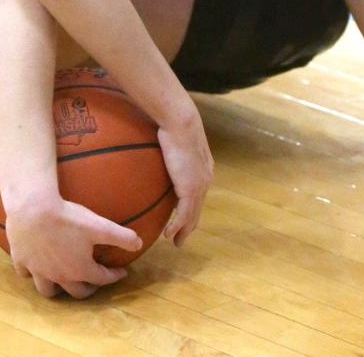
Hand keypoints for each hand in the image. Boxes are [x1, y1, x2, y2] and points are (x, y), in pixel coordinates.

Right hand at [5, 193, 141, 298]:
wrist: (32, 209)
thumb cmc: (68, 218)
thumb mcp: (99, 225)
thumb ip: (121, 236)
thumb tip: (139, 244)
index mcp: (80, 269)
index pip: (102, 278)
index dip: (114, 275)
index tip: (121, 271)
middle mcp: (59, 276)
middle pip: (76, 292)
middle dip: (89, 289)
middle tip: (94, 280)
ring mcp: (38, 271)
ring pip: (48, 291)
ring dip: (57, 289)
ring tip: (62, 280)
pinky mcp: (21, 260)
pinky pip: (26, 274)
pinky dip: (32, 273)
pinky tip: (35, 266)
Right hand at [158, 104, 213, 245]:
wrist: (181, 122)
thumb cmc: (175, 122)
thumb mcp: (175, 138)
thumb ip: (171, 148)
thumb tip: (158, 145)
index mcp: (204, 168)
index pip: (198, 193)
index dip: (192, 206)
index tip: (183, 216)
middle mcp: (205, 180)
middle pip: (197, 208)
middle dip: (190, 224)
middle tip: (181, 237)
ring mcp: (199, 187)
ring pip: (192, 216)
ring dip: (184, 231)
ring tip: (176, 242)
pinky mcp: (190, 190)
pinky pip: (184, 215)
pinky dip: (177, 227)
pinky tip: (168, 236)